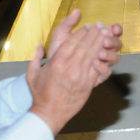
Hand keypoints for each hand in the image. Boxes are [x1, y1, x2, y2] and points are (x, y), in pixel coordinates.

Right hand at [25, 11, 122, 134]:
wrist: (49, 113)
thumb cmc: (40, 94)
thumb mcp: (32, 74)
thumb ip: (35, 58)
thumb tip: (39, 46)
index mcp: (56, 63)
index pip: (71, 42)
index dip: (80, 32)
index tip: (86, 27)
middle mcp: (69, 67)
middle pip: (84, 45)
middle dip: (93, 34)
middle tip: (100, 26)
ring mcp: (80, 76)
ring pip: (93, 55)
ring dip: (100, 43)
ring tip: (106, 34)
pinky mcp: (88, 85)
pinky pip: (97, 69)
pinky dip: (103, 59)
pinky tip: (106, 52)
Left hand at [47, 10, 122, 76]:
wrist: (52, 73)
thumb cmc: (58, 53)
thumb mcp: (61, 36)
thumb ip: (68, 23)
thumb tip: (77, 11)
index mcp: (97, 38)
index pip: (113, 31)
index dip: (116, 29)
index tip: (112, 28)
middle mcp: (103, 49)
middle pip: (117, 44)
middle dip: (113, 41)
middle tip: (105, 40)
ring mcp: (102, 63)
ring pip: (115, 58)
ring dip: (110, 54)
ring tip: (100, 53)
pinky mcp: (99, 75)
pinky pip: (107, 72)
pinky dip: (103, 67)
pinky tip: (95, 64)